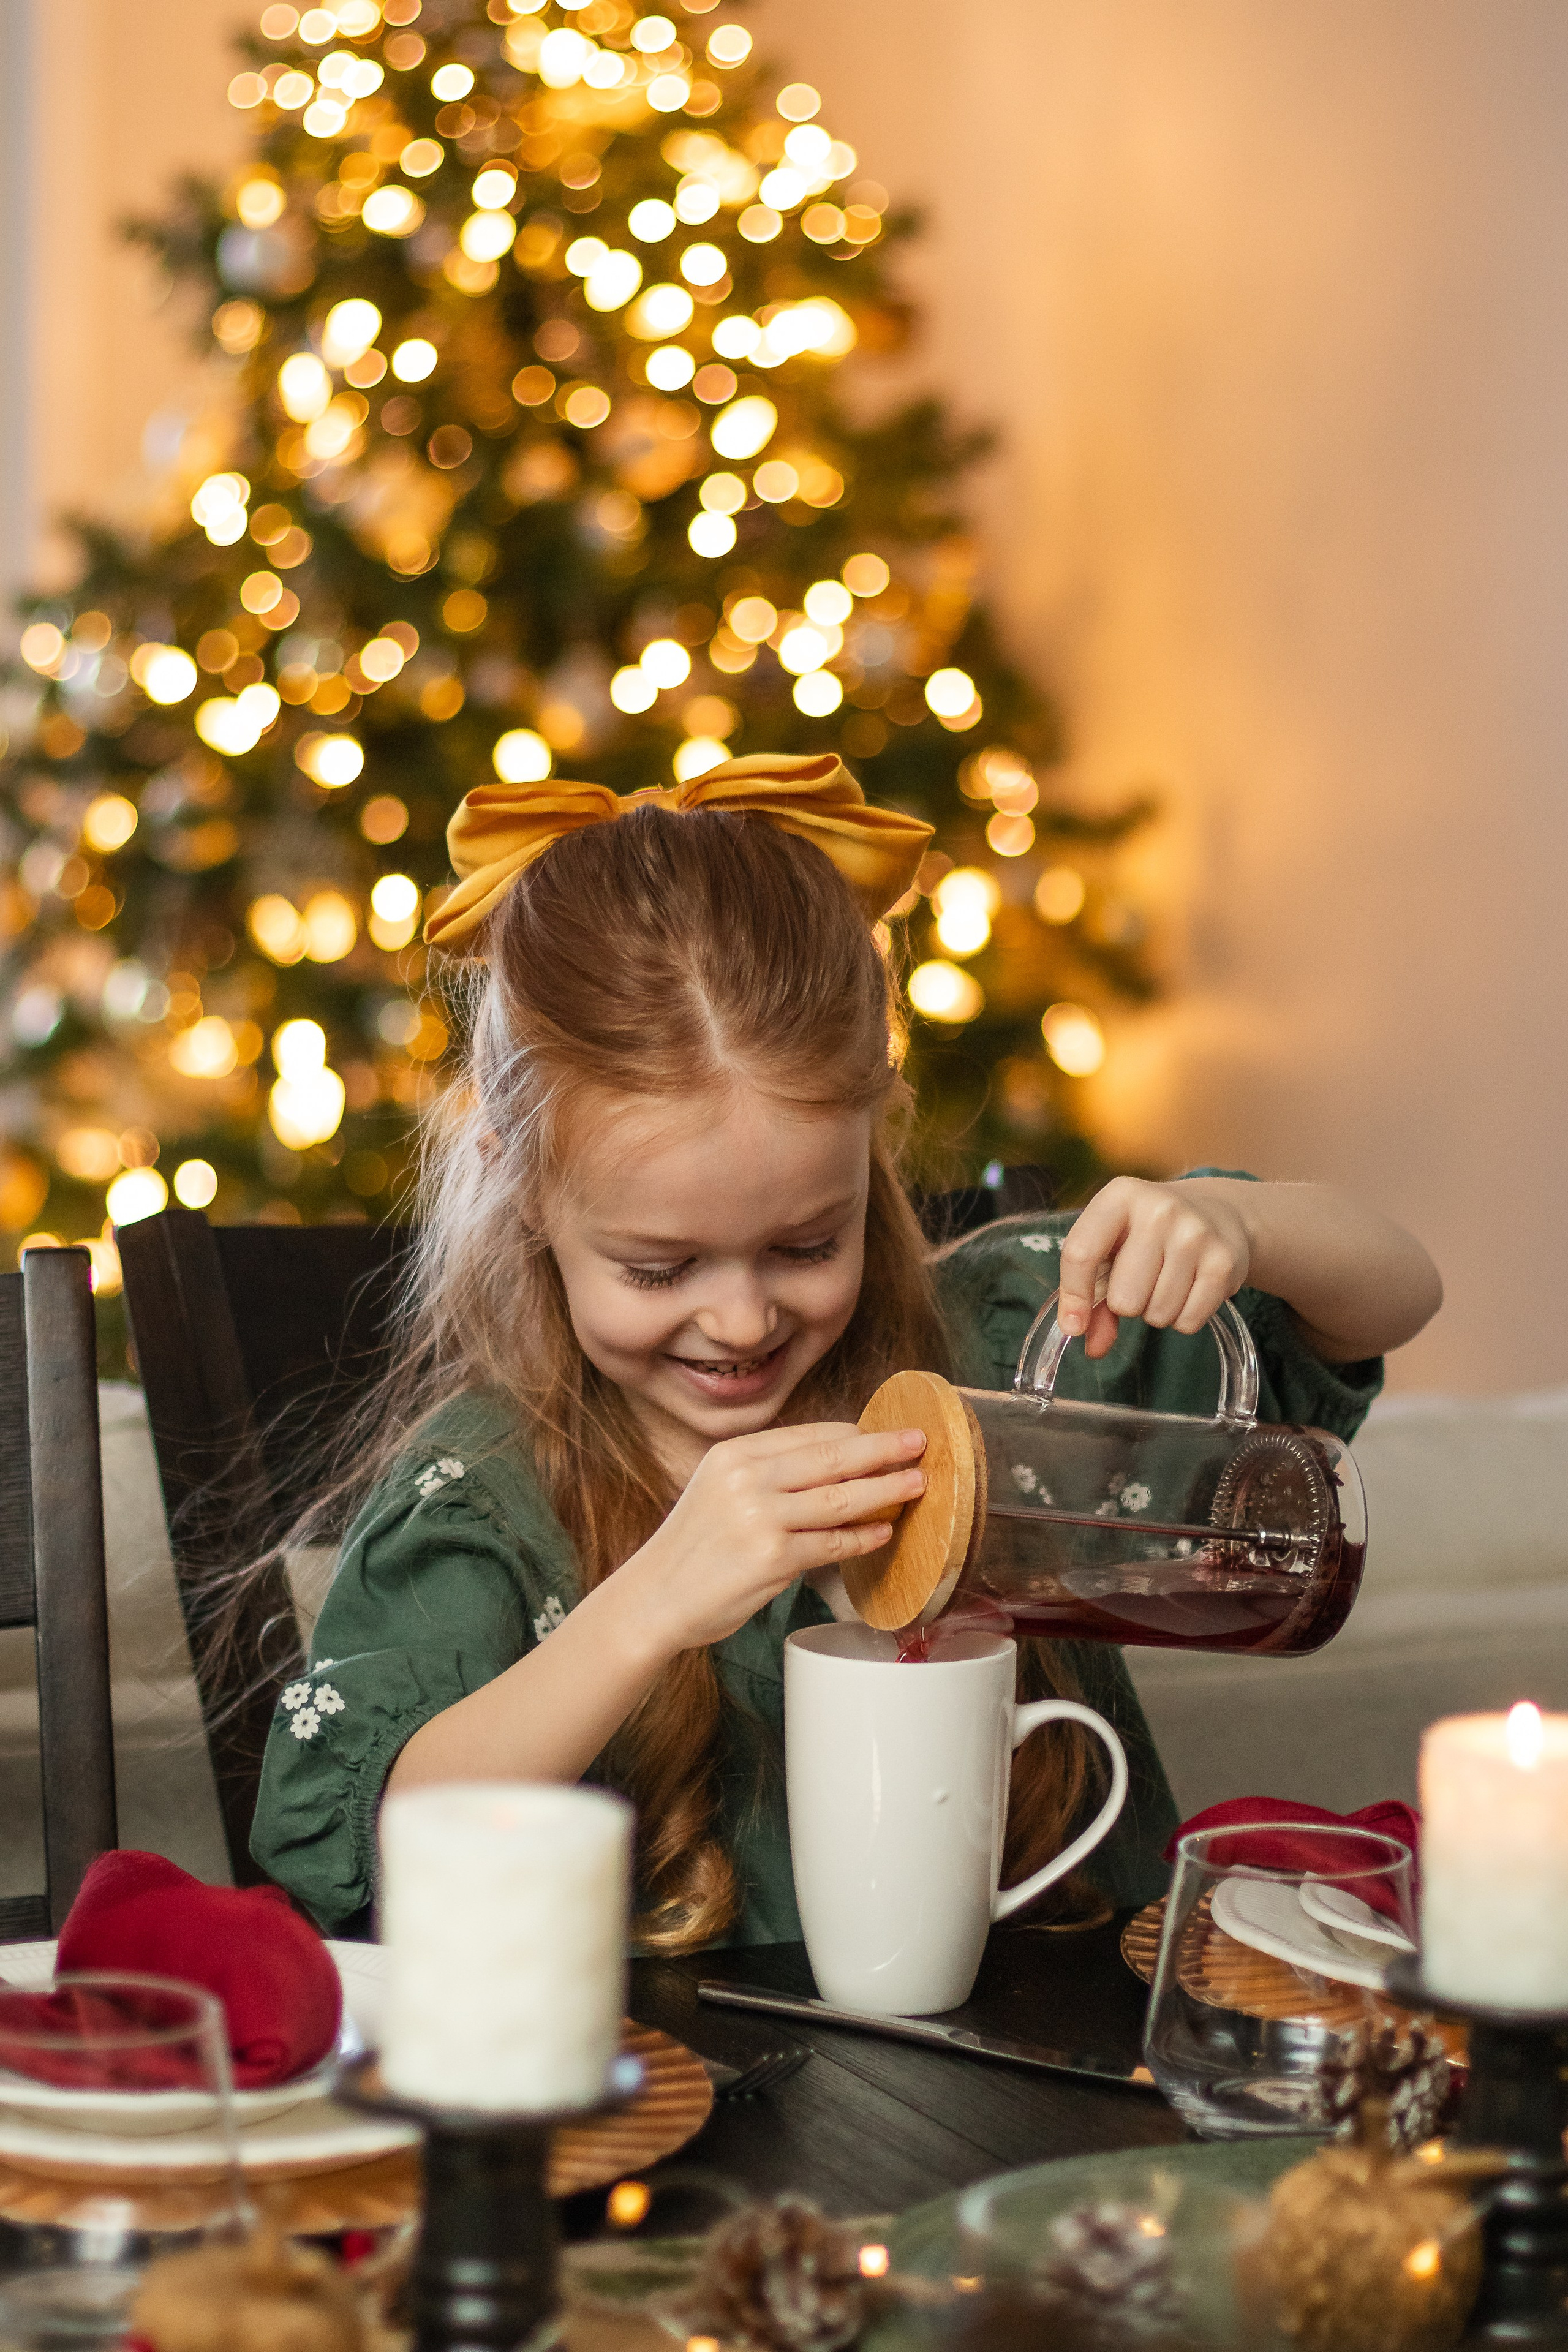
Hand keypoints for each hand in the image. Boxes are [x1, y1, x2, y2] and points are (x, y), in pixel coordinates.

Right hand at [621, 1423, 926, 1652]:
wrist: (656, 1597)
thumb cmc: (696, 1547)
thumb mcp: (721, 1488)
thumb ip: (770, 1473)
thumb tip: (839, 1461)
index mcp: (736, 1453)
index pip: (811, 1434)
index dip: (857, 1433)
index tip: (889, 1431)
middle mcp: (747, 1478)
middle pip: (833, 1457)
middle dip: (883, 1449)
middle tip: (919, 1442)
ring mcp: (760, 1517)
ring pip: (840, 1499)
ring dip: (885, 1490)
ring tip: (916, 1484)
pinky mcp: (772, 1557)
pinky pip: (832, 1544)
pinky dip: (862, 1538)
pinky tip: (883, 1531)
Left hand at [1056, 1177, 1251, 1358]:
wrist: (1215, 1212)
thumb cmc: (1149, 1234)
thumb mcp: (1114, 1247)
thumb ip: (1094, 1297)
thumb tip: (1093, 1348)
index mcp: (1119, 1196)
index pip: (1081, 1253)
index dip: (1073, 1297)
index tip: (1073, 1326)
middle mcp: (1159, 1210)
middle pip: (1123, 1298)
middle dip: (1127, 1304)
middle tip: (1141, 1282)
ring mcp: (1195, 1234)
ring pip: (1157, 1314)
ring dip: (1157, 1311)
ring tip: (1167, 1281)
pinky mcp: (1223, 1262)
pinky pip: (1188, 1321)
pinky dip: (1184, 1319)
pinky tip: (1189, 1289)